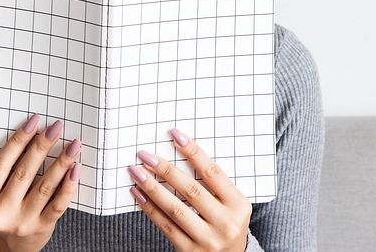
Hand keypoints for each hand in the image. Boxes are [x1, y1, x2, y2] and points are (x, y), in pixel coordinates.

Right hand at [0, 114, 81, 251]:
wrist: (8, 251)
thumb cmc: (2, 214)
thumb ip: (5, 174)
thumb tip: (34, 136)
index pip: (2, 164)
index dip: (18, 140)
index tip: (34, 122)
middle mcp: (1, 212)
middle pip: (24, 172)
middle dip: (42, 146)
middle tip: (56, 127)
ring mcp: (22, 221)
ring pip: (45, 186)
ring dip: (61, 162)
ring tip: (73, 145)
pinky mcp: (41, 228)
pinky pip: (58, 203)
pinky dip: (69, 185)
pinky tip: (76, 169)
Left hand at [128, 129, 251, 251]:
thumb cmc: (227, 225)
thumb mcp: (232, 206)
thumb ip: (214, 186)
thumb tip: (182, 154)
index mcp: (239, 205)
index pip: (213, 173)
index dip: (193, 152)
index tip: (175, 135)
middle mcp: (226, 223)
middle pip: (190, 190)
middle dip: (165, 169)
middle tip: (145, 155)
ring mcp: (207, 240)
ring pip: (174, 208)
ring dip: (152, 187)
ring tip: (136, 172)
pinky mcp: (189, 251)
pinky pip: (165, 226)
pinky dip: (150, 208)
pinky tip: (139, 194)